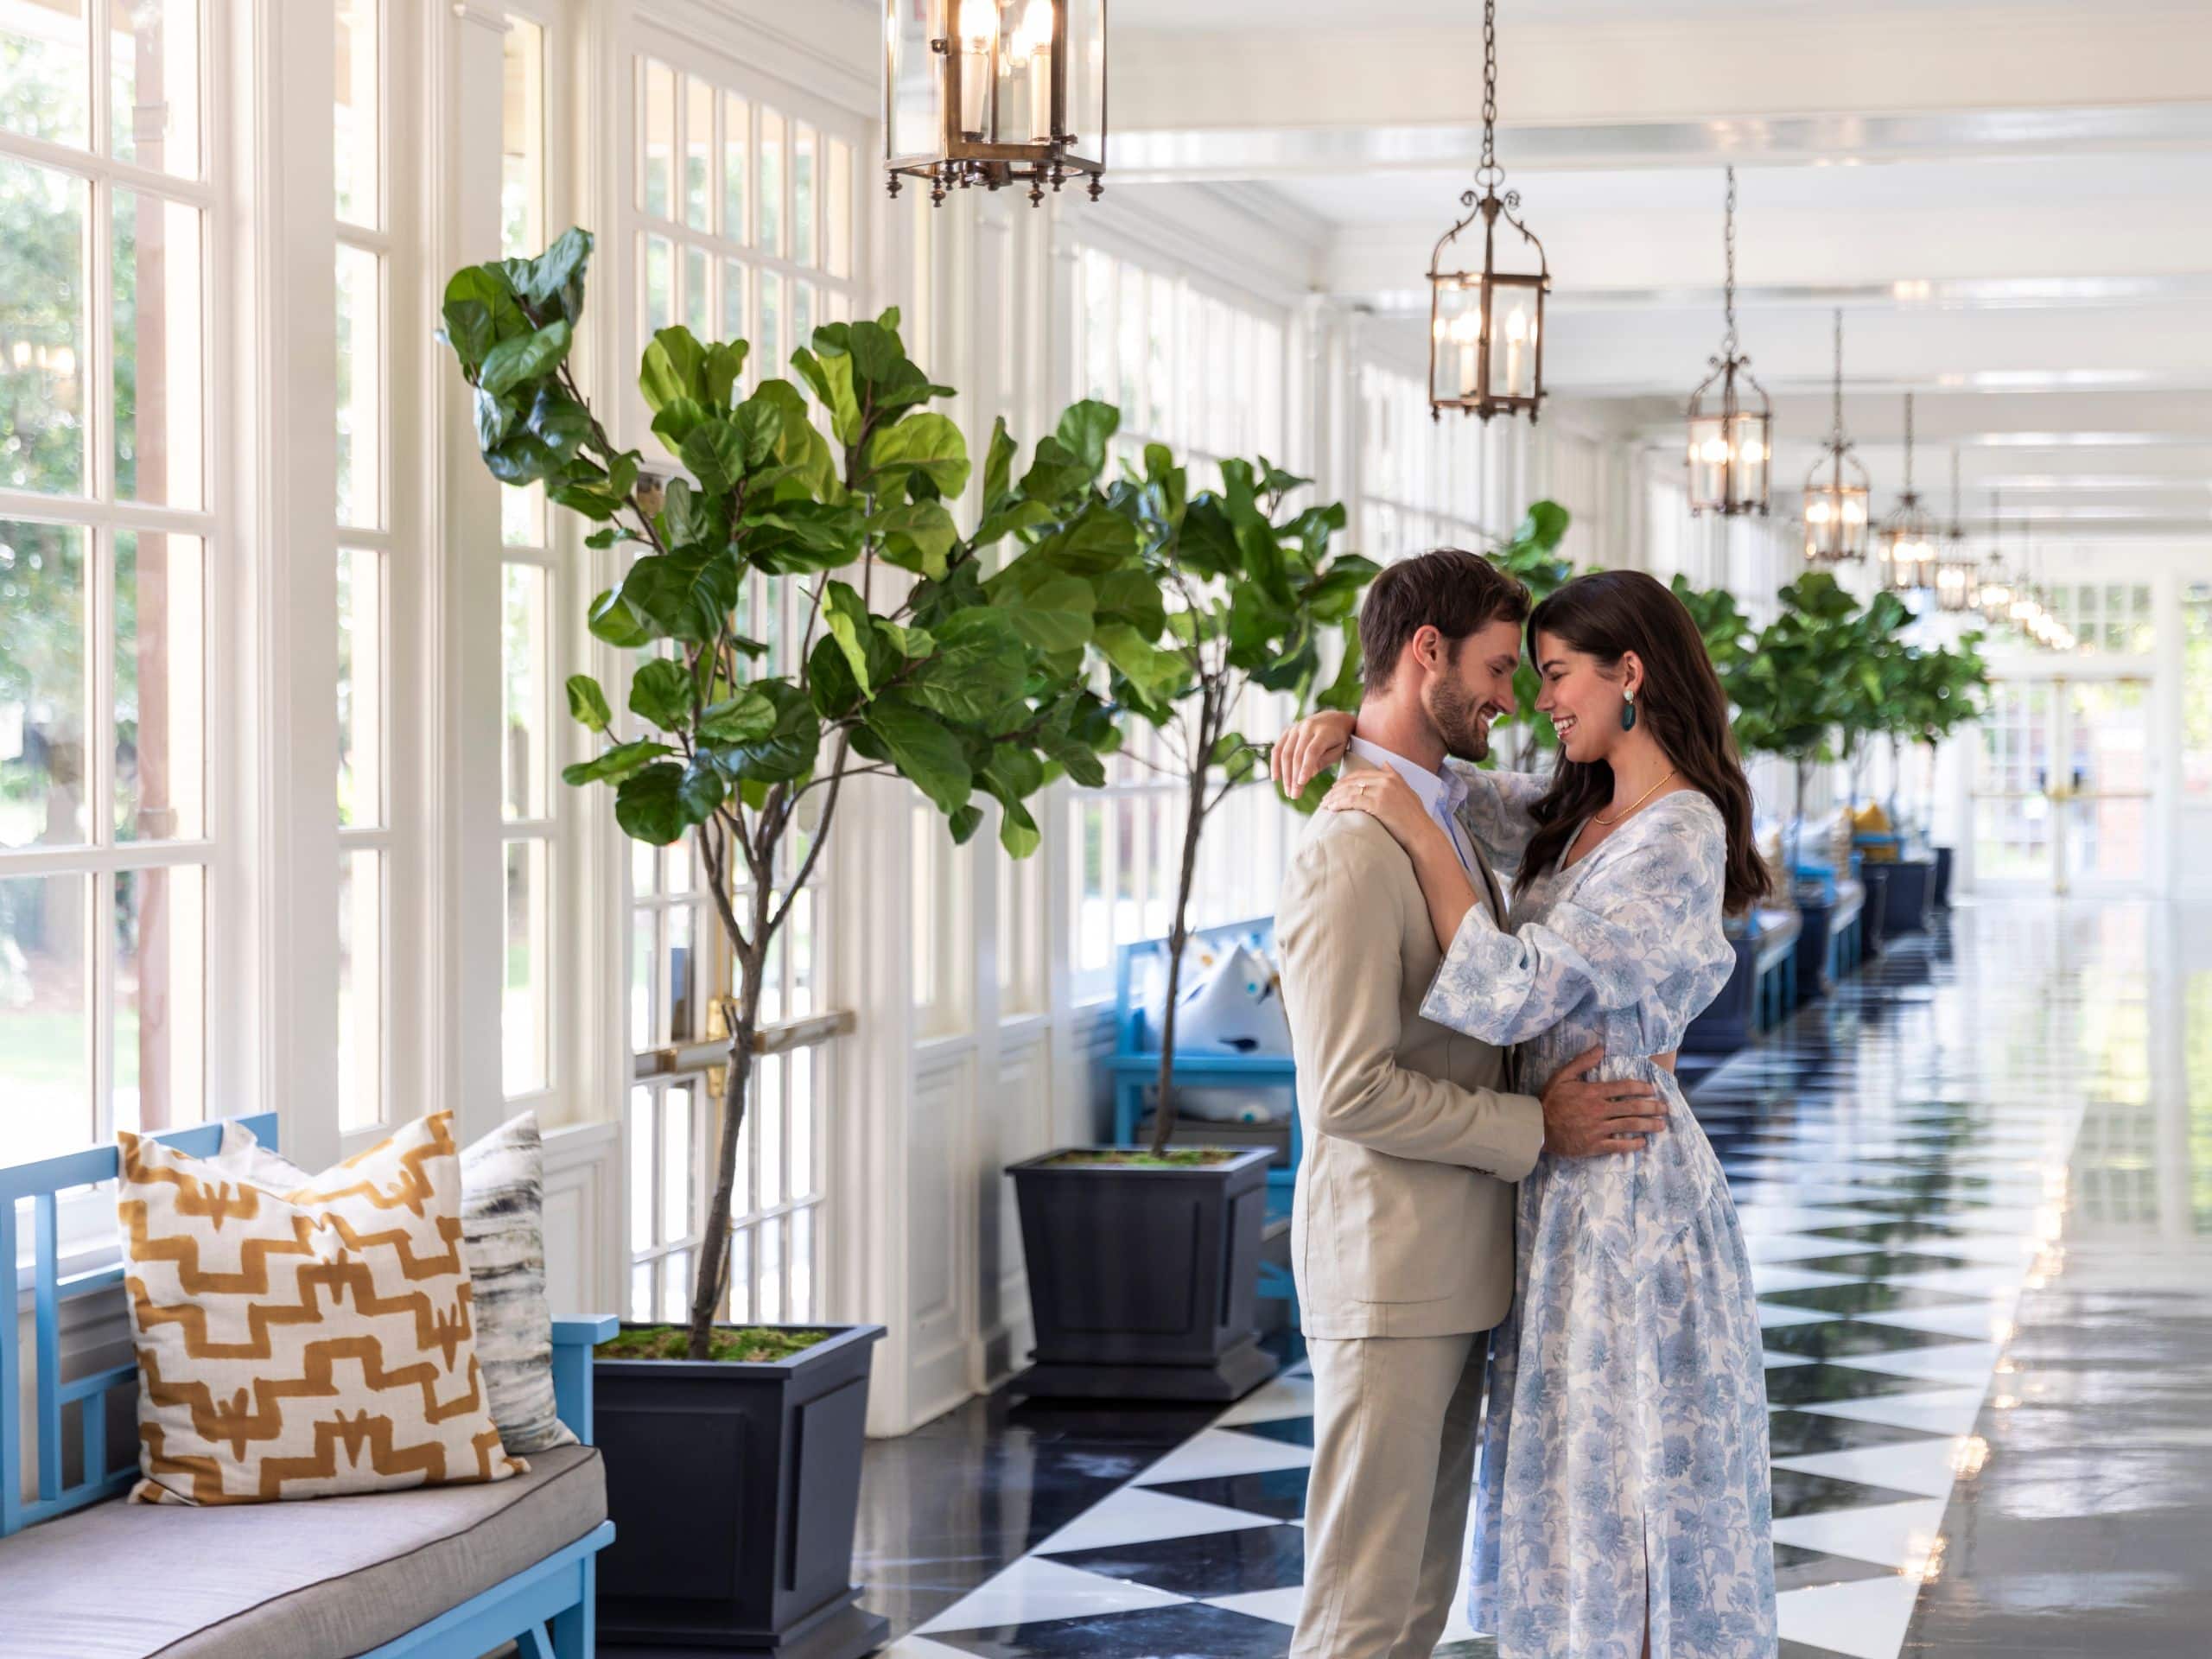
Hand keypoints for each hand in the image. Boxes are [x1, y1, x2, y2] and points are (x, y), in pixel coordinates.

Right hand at [1270, 709, 1355, 795]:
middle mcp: (1307, 727)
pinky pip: (1278, 748)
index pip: (1311, 751)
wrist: (1335, 719)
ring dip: (1285, 774)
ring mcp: (1296, 727)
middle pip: (1297, 755)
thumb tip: (1306, 776)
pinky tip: (1275, 778)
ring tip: (1288, 791)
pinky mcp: (1288, 731)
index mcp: (1323, 731)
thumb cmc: (1339, 739)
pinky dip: (1275, 763)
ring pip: (1285, 753)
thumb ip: (1323, 762)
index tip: (1301, 784)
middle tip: (1294, 795)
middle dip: (1294, 777)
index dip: (1305, 768)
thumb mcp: (1338, 751)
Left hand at [1321, 766, 1434, 856]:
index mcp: (1390, 776)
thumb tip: (1385, 763)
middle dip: (1337, 789)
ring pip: (1350, 790)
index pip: (1361, 774)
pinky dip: (1339, 803)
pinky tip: (1332, 808)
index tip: (1335, 787)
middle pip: (1353, 781)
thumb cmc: (1414, 817)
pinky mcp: (1377, 804)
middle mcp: (1385, 780)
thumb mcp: (1407, 791)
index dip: (1345, 780)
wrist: (1421, 833)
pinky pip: (1352, 800)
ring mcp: (1381, 791)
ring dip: (1334, 797)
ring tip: (1325, 804)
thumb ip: (1396, 776)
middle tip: (1326, 797)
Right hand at [1538, 1046, 1668, 1156]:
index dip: (1642, 1088)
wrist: (1537, 1127)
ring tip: (1661, 1125)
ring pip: (1630, 1126)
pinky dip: (1632, 1144)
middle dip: (1652, 1107)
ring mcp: (1598, 1129)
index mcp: (1594, 1092)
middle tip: (1665, 1108)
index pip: (1624, 1088)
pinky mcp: (1595, 1145)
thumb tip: (1601, 1048)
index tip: (1652, 1089)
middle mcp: (1600, 1110)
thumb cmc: (1550, 1100)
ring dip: (1648, 1125)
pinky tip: (1642, 1143)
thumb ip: (1582, 1062)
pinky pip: (1618, 1146)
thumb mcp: (1562, 1076)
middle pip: (1633, 1107)